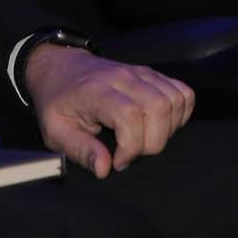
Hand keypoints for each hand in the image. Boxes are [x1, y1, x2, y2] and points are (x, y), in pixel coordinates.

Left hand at [24, 45, 193, 178]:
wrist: (59, 67)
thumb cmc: (56, 101)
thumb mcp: (55, 131)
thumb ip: (80, 150)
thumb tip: (104, 169)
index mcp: (97, 91)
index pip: (130, 115)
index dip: (131, 146)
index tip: (117, 161)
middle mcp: (123, 78)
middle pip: (159, 107)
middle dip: (153, 142)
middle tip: (132, 153)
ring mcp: (141, 73)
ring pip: (175, 99)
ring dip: (168, 129)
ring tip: (144, 140)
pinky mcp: (152, 75)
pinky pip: (182, 92)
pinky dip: (180, 113)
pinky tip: (160, 126)